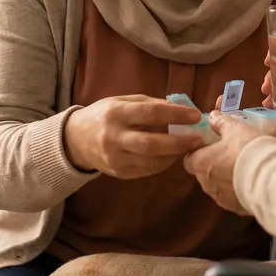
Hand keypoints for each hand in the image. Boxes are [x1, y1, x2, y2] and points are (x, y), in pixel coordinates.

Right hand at [63, 95, 202, 178]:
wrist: (76, 140)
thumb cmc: (105, 114)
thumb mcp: (123, 101)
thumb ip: (150, 104)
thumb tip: (180, 108)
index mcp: (116, 113)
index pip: (150, 113)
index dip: (175, 115)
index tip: (195, 115)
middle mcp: (114, 138)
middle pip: (151, 144)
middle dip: (178, 142)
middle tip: (198, 139)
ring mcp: (115, 159)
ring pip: (151, 161)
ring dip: (174, 155)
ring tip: (189, 147)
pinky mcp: (119, 173)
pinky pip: (147, 170)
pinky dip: (164, 163)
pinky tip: (173, 155)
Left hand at [183, 112, 261, 214]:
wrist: (271, 179)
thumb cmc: (248, 150)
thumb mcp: (235, 129)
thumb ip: (221, 123)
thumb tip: (213, 117)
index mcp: (201, 163)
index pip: (189, 159)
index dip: (198, 151)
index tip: (209, 144)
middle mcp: (207, 184)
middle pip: (205, 172)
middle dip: (215, 164)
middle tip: (231, 152)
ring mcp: (221, 198)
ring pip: (219, 186)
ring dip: (228, 177)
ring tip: (245, 166)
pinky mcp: (236, 208)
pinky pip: (234, 197)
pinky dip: (240, 189)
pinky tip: (253, 179)